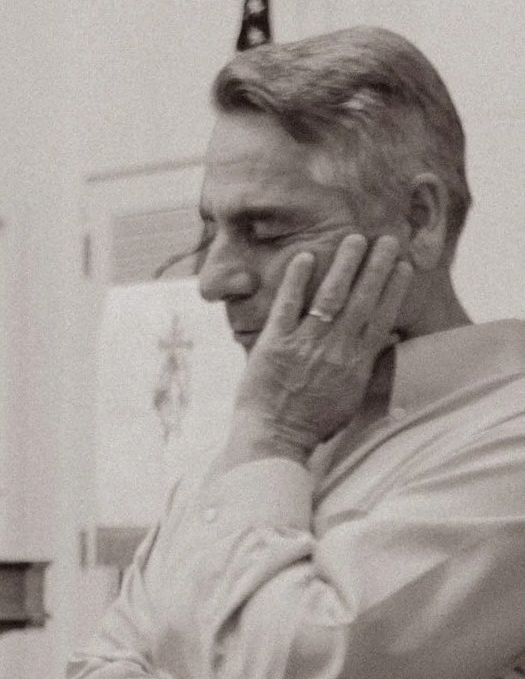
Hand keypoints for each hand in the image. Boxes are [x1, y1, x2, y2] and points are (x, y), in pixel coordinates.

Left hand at [225, 233, 413, 463]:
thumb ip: (366, 368)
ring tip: (354, 239)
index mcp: (357, 362)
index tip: (403, 265)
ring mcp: (306, 344)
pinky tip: (304, 257)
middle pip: (362, 299)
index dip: (394, 289)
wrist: (275, 439)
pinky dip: (296, 281)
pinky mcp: (275, 344)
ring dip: (344, 265)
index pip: (382, 317)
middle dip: (376, 266)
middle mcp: (336, 349)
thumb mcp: (352, 398)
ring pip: (330, 297)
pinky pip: (288, 306)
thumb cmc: (313, 423)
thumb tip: (384, 344)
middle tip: (387, 239)